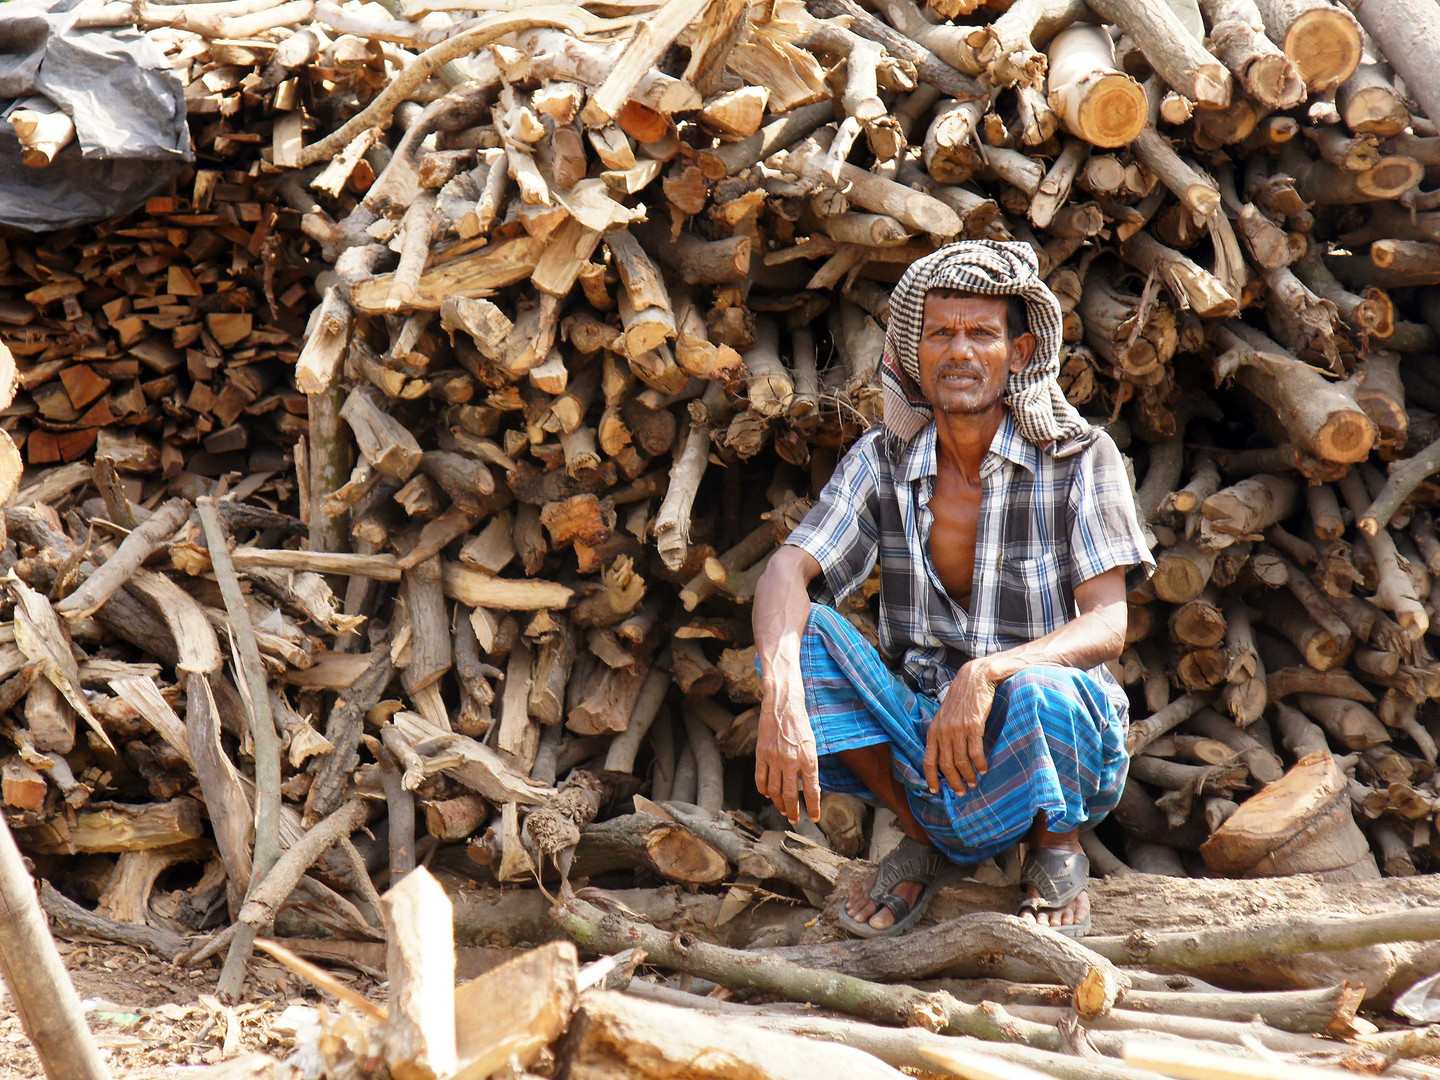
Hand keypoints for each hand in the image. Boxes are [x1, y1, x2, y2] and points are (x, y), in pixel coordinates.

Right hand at [755, 674, 821, 823]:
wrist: (783, 705)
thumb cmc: (800, 725)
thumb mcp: (812, 745)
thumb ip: (809, 766)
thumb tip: (807, 786)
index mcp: (808, 760)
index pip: (812, 791)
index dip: (813, 807)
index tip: (814, 818)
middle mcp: (791, 762)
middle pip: (790, 795)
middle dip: (793, 811)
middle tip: (793, 819)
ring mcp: (775, 759)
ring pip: (774, 790)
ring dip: (778, 803)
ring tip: (782, 810)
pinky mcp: (762, 754)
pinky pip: (760, 778)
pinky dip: (763, 790)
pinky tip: (767, 795)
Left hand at [923, 658, 996, 795]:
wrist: (975, 679)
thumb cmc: (961, 698)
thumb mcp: (945, 716)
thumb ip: (942, 733)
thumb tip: (944, 755)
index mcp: (934, 731)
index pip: (928, 760)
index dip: (931, 778)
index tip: (935, 791)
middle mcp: (943, 732)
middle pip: (946, 765)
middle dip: (953, 782)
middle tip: (961, 792)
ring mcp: (957, 729)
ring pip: (961, 762)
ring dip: (968, 776)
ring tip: (974, 784)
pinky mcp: (973, 726)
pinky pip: (975, 752)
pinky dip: (980, 764)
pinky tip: (984, 769)